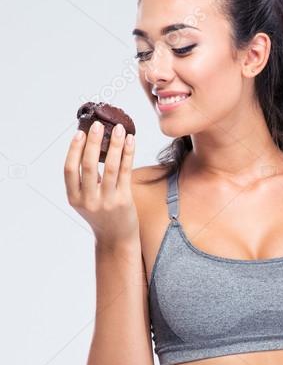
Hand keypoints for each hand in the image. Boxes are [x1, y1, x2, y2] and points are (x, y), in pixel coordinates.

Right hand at [64, 120, 139, 247]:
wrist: (116, 239)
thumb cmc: (101, 215)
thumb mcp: (85, 200)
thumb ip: (84, 180)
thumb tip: (90, 145)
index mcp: (74, 198)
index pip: (69, 170)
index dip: (73, 150)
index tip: (80, 133)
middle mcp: (88, 200)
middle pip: (88, 166)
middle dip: (93, 142)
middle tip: (98, 125)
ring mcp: (107, 201)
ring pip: (110, 167)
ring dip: (115, 145)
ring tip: (119, 129)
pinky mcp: (124, 201)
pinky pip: (126, 172)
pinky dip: (128, 154)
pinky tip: (131, 141)